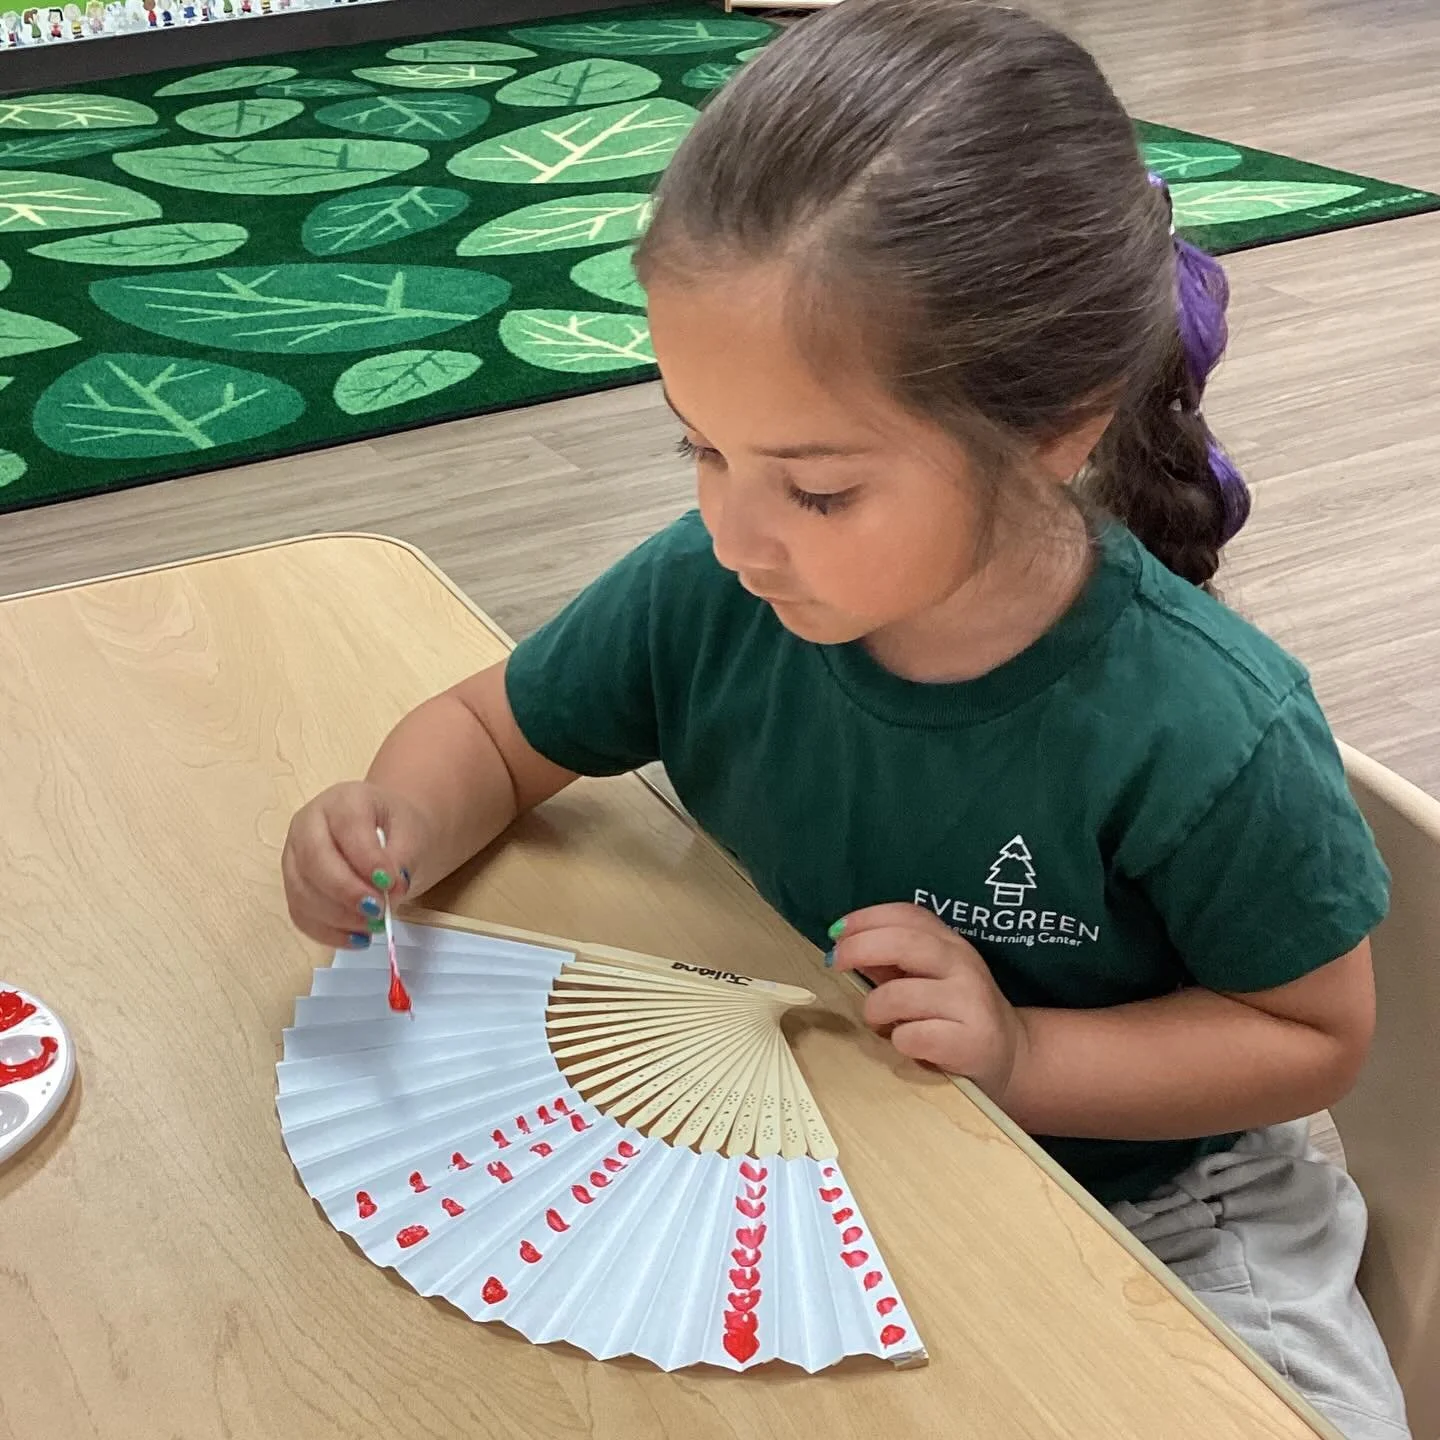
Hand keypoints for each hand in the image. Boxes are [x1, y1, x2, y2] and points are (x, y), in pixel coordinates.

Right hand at [281, 782, 428, 948]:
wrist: (386, 834)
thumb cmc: (397, 830)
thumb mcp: (412, 833)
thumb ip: (403, 857)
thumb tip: (390, 890)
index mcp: (343, 800)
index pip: (347, 826)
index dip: (367, 859)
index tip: (390, 883)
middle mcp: (309, 823)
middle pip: (315, 860)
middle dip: (347, 892)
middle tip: (378, 912)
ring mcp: (294, 855)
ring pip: (303, 891)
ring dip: (338, 917)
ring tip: (373, 926)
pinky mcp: (294, 885)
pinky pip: (301, 914)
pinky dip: (328, 932)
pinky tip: (357, 938)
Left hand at [830, 903, 1029, 1102]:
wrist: (1012, 1057)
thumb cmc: (956, 1014)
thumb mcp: (927, 979)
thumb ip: (890, 963)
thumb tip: (845, 947)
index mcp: (950, 943)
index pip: (908, 915)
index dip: (866, 918)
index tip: (836, 932)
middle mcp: (963, 965)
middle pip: (904, 943)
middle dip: (860, 948)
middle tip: (836, 963)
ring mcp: (970, 1002)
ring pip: (900, 994)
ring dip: (875, 1008)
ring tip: (879, 1020)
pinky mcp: (971, 1041)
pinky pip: (914, 1035)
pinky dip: (899, 1040)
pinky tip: (908, 1044)